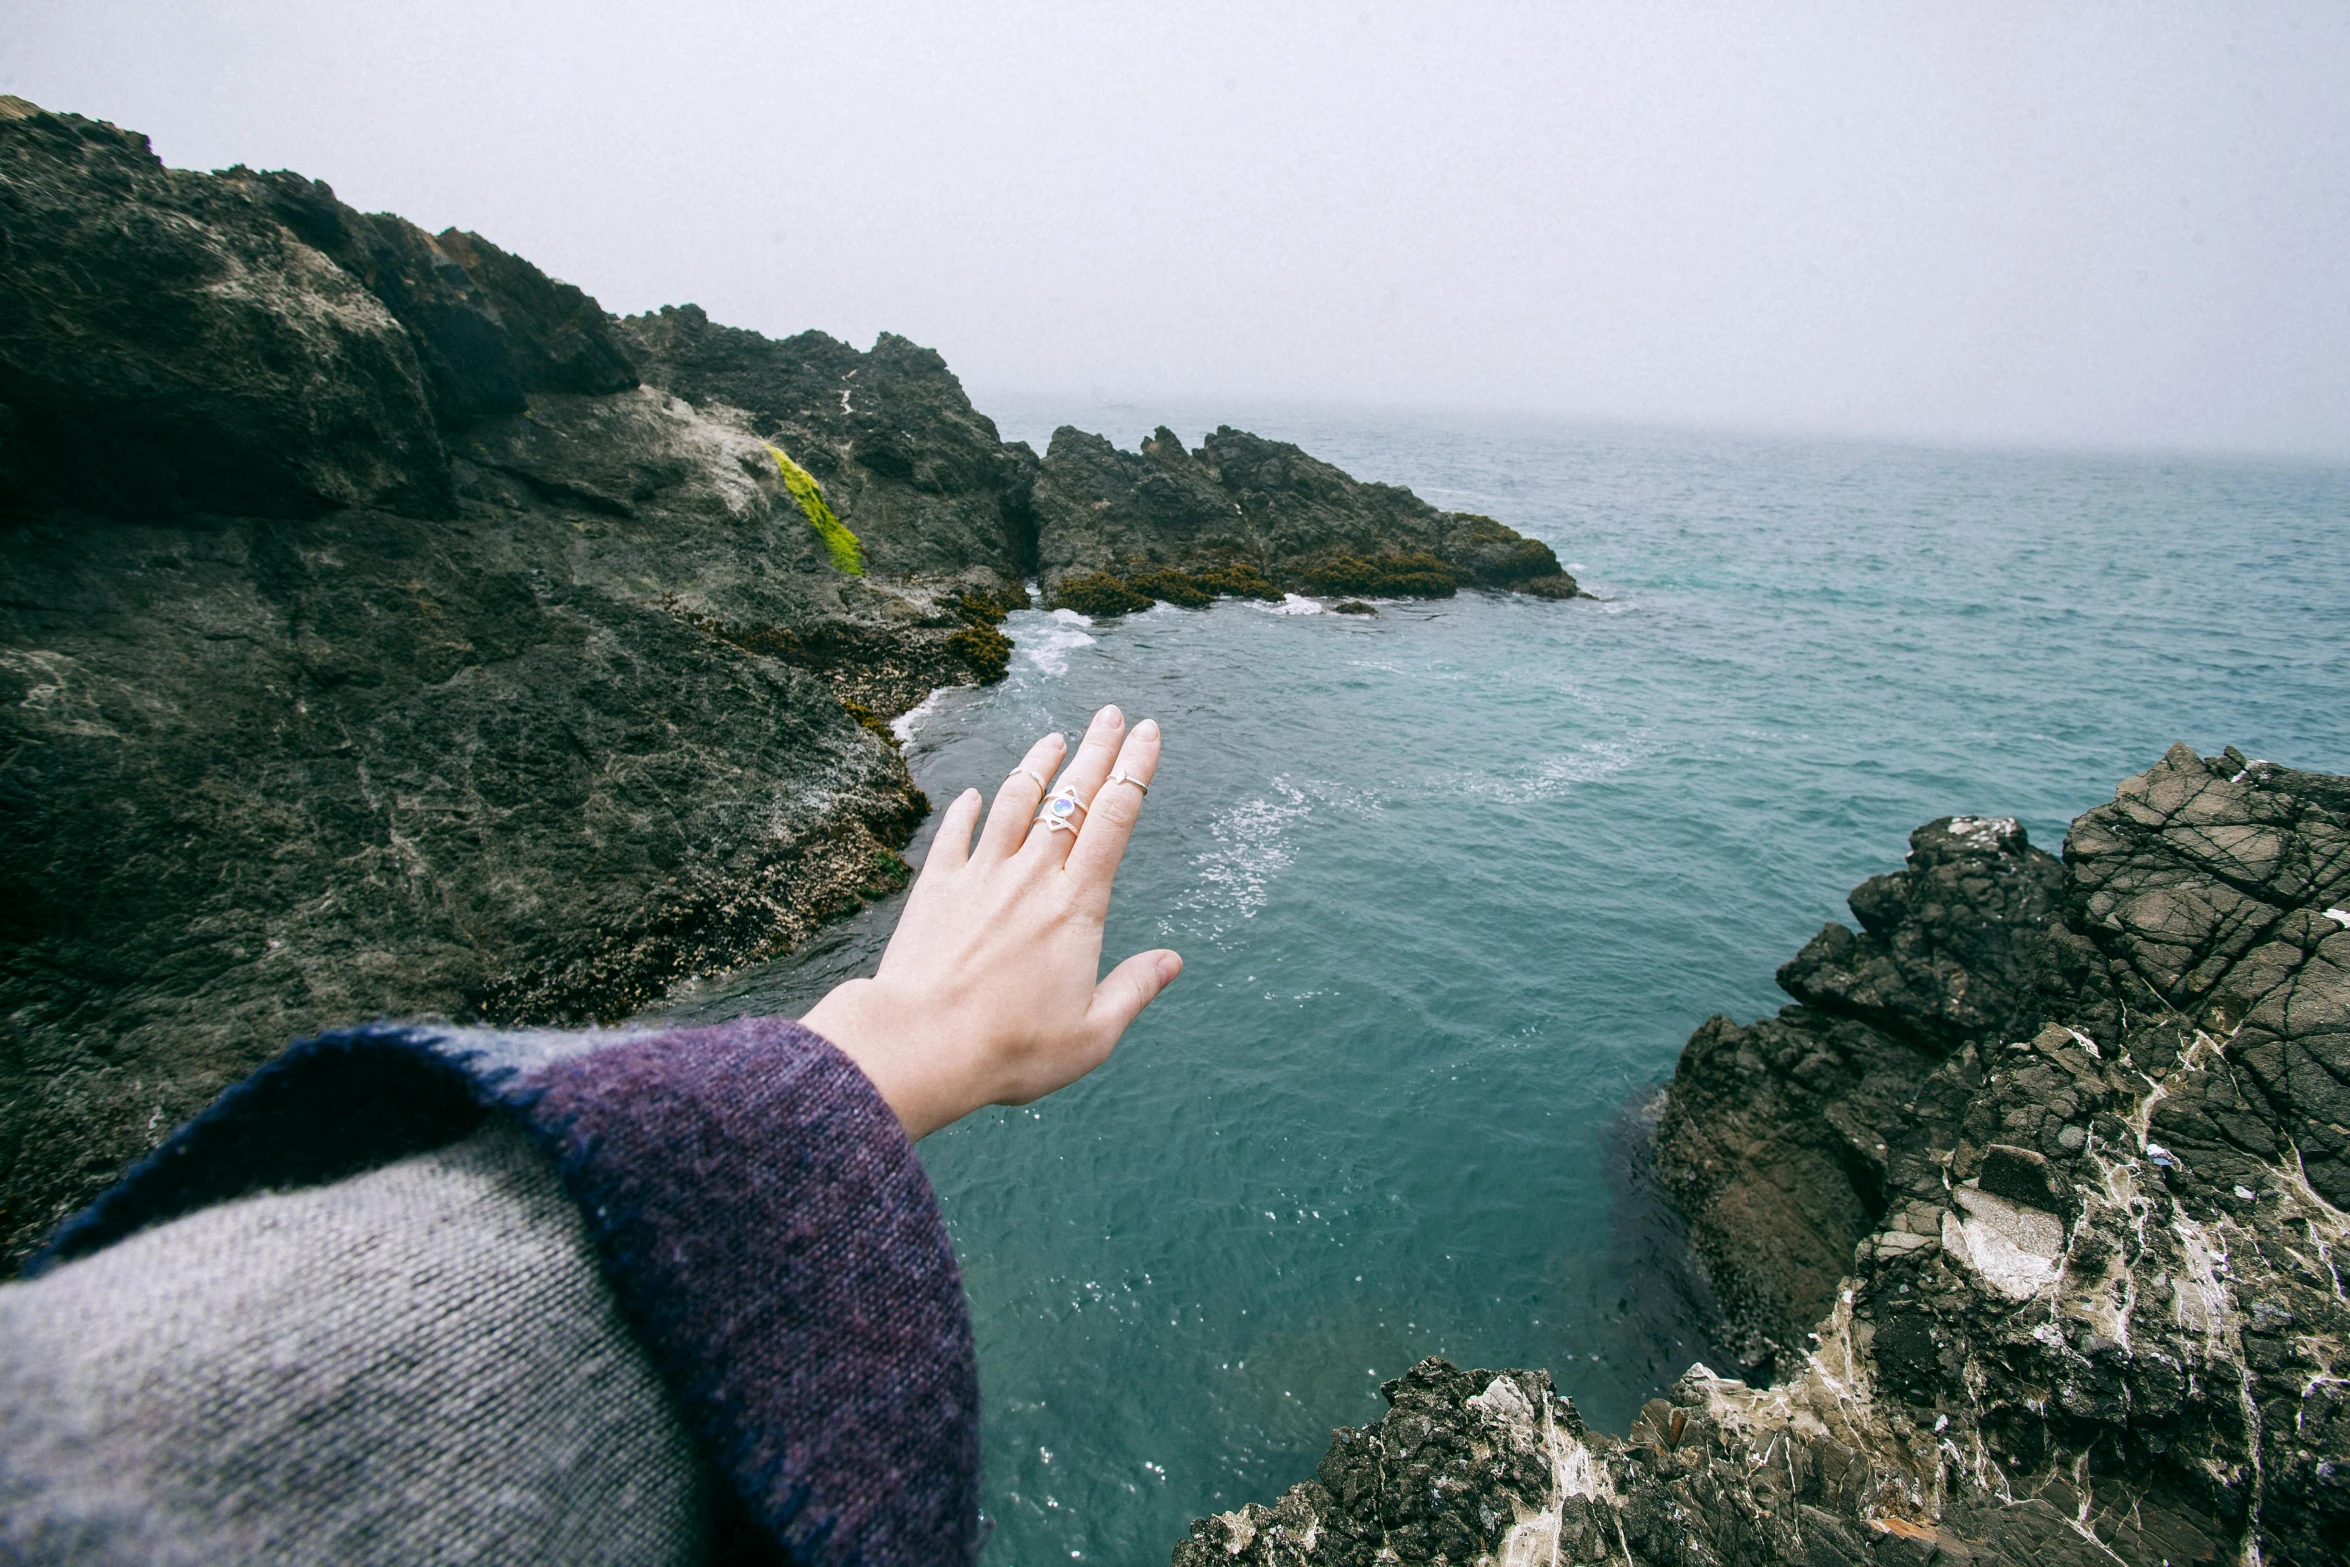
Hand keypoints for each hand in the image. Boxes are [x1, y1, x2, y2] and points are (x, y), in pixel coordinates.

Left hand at [802, 705, 1181, 1138]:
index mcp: (1076, 906)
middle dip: (1097, 750)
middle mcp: (1031, 877)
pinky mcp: (935, 889)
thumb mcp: (1092, 1033)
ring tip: (1053, 737)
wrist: (921, 1044)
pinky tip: (972, 796)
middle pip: (1071, 798)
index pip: (1115, 820)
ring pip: (1014, 804)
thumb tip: (1172, 962)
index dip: (1135, 771)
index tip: (1149, 734)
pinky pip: (955, 836)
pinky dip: (966, 811)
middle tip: (1114, 713)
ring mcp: (980, 877)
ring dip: (1036, 766)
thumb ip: (1134, 990)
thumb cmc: (1012, 1049)